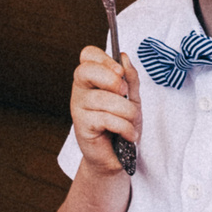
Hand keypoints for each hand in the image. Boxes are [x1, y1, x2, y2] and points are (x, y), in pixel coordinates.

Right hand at [71, 45, 139, 174]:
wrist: (120, 156)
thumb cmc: (122, 125)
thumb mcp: (133, 98)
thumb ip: (130, 78)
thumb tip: (124, 58)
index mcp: (92, 78)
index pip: (88, 55)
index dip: (104, 58)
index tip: (120, 71)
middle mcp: (81, 90)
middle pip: (86, 70)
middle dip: (111, 80)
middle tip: (124, 93)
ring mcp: (78, 108)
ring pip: (104, 99)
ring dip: (127, 112)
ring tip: (131, 122)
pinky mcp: (82, 126)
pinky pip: (107, 119)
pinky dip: (125, 128)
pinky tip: (128, 135)